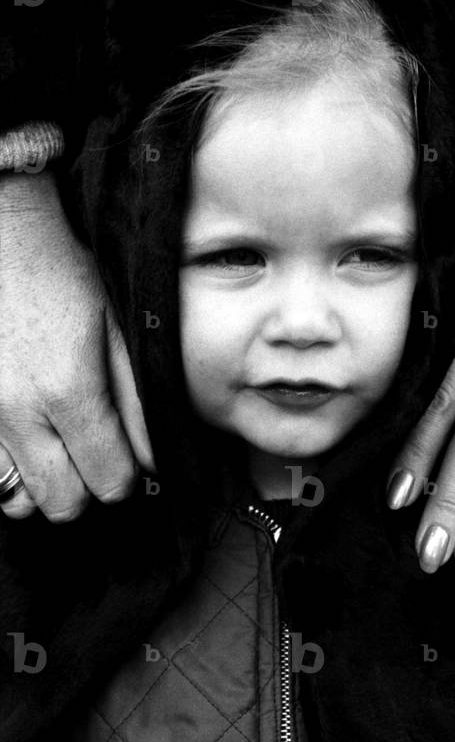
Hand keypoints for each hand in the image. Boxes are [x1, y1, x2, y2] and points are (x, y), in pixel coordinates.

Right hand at [0, 170, 154, 520]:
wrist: (2, 238)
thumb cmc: (64, 276)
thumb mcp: (117, 331)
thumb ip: (138, 402)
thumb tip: (153, 459)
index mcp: (68, 390)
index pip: (111, 481)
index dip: (127, 475)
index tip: (127, 454)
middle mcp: (17, 412)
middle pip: (64, 503)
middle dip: (88, 486)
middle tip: (94, 454)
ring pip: (19, 499)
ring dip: (45, 483)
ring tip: (58, 447)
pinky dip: (10, 471)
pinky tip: (27, 439)